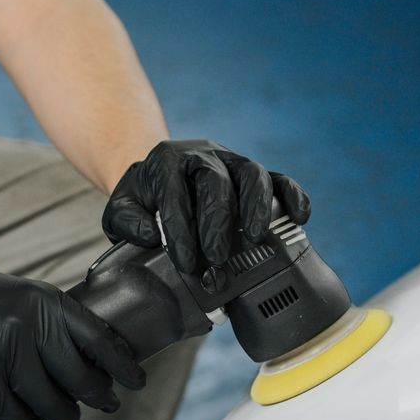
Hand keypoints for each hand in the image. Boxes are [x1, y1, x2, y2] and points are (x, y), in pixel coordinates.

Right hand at [0, 250, 145, 419]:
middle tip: (106, 404)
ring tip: (69, 418)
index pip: (98, 338)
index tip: (137, 380)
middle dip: (98, 397)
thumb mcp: (20, 295)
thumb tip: (83, 351)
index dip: (122, 364)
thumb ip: (48, 319)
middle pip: (78, 377)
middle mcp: (29, 328)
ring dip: (64, 416)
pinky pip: (12, 413)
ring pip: (48, 401)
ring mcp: (4, 355)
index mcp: (45, 303)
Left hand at [103, 140, 310, 287]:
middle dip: (217, 224)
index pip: (175, 193)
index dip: (181, 230)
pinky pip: (279, 179)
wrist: (162, 177)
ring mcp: (232, 163)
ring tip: (254, 238)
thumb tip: (149, 235)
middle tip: (217, 260)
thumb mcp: (120, 208)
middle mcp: (203, 157)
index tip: (185, 262)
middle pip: (216, 182)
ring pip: (252, 174)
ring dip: (256, 207)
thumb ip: (124, 220)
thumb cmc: (144, 198)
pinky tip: (299, 217)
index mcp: (166, 163)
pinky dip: (292, 196)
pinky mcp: (253, 175)